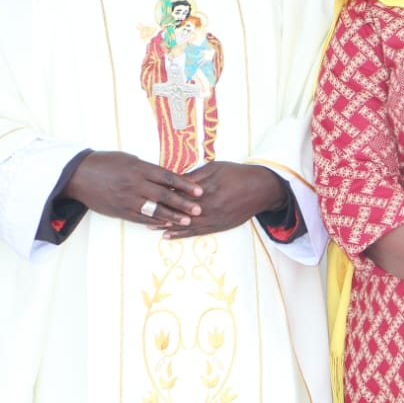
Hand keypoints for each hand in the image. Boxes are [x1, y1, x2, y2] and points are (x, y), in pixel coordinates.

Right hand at [63, 151, 202, 226]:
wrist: (79, 175)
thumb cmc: (106, 163)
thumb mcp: (129, 160)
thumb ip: (148, 169)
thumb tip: (167, 177)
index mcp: (139, 168)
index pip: (168, 177)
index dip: (185, 184)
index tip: (199, 190)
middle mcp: (135, 184)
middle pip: (164, 195)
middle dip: (183, 203)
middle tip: (199, 208)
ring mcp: (127, 199)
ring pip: (154, 210)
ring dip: (172, 216)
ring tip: (187, 220)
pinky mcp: (119, 211)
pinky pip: (140, 218)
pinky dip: (155, 221)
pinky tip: (166, 224)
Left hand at [161, 162, 286, 238]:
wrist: (261, 189)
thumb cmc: (237, 174)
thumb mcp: (215, 168)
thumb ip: (194, 176)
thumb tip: (174, 179)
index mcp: (207, 188)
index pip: (180, 192)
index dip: (163, 194)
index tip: (149, 194)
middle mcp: (209, 205)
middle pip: (180, 210)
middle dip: (161, 211)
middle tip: (142, 212)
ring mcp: (214, 218)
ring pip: (185, 224)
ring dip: (167, 225)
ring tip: (149, 226)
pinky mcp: (218, 226)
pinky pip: (196, 232)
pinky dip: (181, 235)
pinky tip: (168, 235)